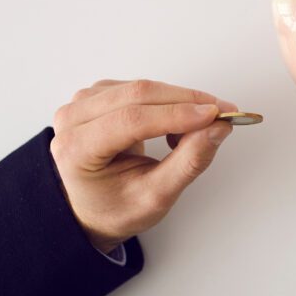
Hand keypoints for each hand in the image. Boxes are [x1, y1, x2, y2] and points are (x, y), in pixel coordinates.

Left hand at [50, 79, 237, 252]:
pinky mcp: (98, 94)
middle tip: (224, 113)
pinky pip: (142, 88)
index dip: (177, 114)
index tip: (216, 115)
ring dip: (179, 102)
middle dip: (187, 102)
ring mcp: (82, 102)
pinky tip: (175, 122)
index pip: (131, 120)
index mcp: (76, 150)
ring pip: (142, 88)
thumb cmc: (116, 207)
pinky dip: (167, 101)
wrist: (91, 208)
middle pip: (138, 95)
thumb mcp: (155, 198)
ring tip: (197, 130)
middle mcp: (72, 120)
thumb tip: (218, 128)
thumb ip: (188, 163)